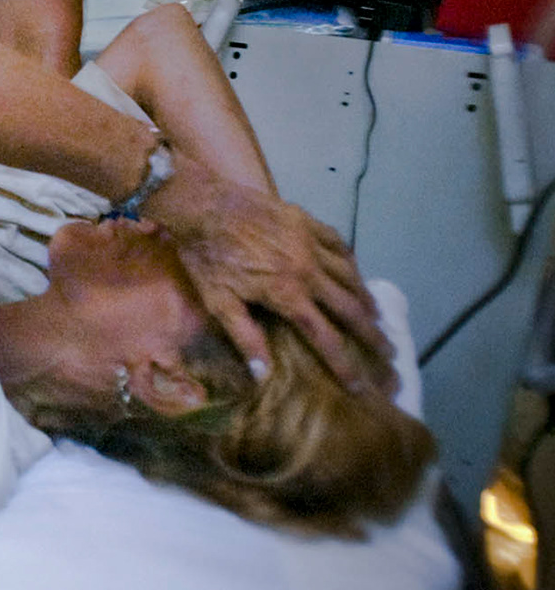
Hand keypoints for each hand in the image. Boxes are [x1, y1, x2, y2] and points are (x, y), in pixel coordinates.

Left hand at [145, 154, 392, 392]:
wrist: (201, 203)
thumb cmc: (205, 256)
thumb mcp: (218, 302)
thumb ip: (244, 337)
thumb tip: (263, 375)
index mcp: (287, 294)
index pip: (325, 338)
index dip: (344, 364)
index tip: (361, 386)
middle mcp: (307, 270)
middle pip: (350, 308)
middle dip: (372, 334)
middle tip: (388, 352)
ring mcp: (309, 242)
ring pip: (350, 276)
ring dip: (365, 299)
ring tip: (377, 317)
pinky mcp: (306, 221)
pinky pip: (339, 244)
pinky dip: (351, 263)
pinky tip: (355, 272)